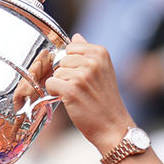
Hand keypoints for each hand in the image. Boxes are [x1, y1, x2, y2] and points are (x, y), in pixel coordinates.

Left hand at [45, 34, 133, 154]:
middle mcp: (92, 61)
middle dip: (67, 75)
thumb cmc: (106, 102)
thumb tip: (76, 36)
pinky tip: (70, 101)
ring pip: (56, 73)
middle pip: (62, 60)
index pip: (71, 48)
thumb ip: (88, 53)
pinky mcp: (71, 89)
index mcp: (101, 53)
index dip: (73, 64)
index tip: (85, 77)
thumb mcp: (103, 71)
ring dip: (62, 85)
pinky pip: (51, 84)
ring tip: (79, 96)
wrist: (112, 127)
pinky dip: (56, 93)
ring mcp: (82, 75)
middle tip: (82, 90)